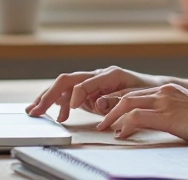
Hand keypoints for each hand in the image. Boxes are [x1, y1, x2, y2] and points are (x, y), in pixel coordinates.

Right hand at [25, 66, 163, 121]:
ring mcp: (93, 81)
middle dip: (49, 94)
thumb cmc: (145, 93)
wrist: (153, 89)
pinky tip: (54, 113)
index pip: (84, 83)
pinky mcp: (91, 90)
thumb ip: (115, 100)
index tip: (70, 112)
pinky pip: (70, 93)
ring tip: (34, 110)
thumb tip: (96, 102)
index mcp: (109, 74)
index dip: (75, 96)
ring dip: (49, 97)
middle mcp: (98, 75)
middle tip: (36, 110)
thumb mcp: (134, 97)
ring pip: (65, 85)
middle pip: (68, 80)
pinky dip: (60, 102)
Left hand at [97, 83, 187, 143]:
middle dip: (110, 108)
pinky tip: (121, 135)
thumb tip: (160, 122)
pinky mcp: (167, 115)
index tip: (109, 113)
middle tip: (100, 121)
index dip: (119, 102)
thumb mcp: (187, 110)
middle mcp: (164, 91)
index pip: (136, 92)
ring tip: (104, 128)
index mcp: (168, 89)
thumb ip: (171, 111)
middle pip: (127, 95)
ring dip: (112, 117)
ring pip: (127, 103)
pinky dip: (125, 126)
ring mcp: (165, 102)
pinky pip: (137, 117)